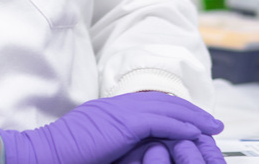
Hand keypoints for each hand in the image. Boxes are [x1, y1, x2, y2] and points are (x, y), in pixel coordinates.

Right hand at [0, 91, 222, 163]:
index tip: (192, 122)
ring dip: (192, 117)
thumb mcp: (98, 148)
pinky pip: (159, 122)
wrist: (45, 154)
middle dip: (190, 112)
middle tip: (212, 122)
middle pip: (162, 102)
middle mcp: (117, 105)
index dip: (174, 111)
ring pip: (165, 108)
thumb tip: (141, 153)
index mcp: (110, 111)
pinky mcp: (123, 124)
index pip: (149, 105)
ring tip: (212, 126)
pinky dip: (179, 125)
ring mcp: (119, 112)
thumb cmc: (66, 156)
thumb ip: (119, 146)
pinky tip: (195, 132)